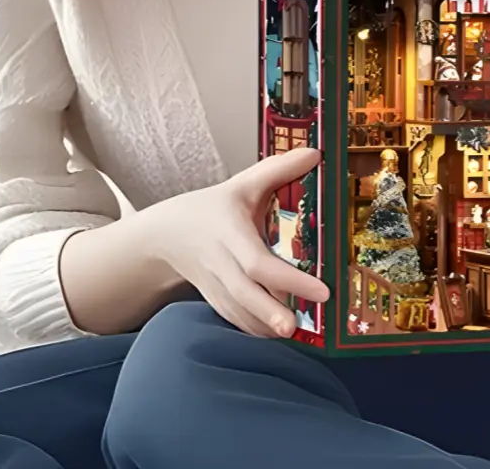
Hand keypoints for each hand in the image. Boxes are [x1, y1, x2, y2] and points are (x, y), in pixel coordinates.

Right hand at [142, 147, 329, 338]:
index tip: (321, 290)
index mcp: (229, 231)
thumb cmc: (213, 208)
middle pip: (244, 293)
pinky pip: (233, 319)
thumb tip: (316, 154)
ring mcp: (214, 285)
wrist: (168, 233)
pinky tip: (275, 334)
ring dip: (264, 325)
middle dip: (269, 312)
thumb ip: (279, 169)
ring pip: (238, 311)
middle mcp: (220, 262)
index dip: (290, 278)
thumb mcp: (244, 183)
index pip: (258, 261)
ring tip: (292, 334)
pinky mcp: (214, 300)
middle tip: (295, 327)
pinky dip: (253, 329)